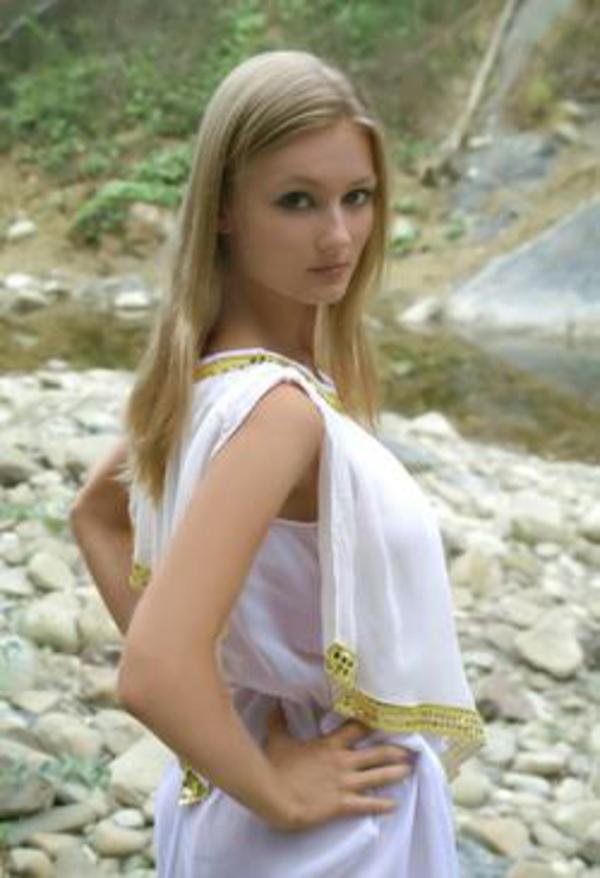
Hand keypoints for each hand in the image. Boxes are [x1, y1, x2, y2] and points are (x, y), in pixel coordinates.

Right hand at [262, 701, 414, 831]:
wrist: (275, 797)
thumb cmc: (277, 767)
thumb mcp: (278, 740)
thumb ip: (279, 721)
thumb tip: (275, 702)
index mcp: (330, 744)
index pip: (356, 728)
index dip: (373, 723)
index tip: (387, 719)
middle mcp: (343, 761)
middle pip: (376, 752)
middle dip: (395, 750)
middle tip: (410, 749)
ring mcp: (345, 783)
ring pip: (378, 776)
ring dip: (395, 773)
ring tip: (409, 770)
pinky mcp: (343, 804)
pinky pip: (367, 804)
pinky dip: (383, 805)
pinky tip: (395, 805)